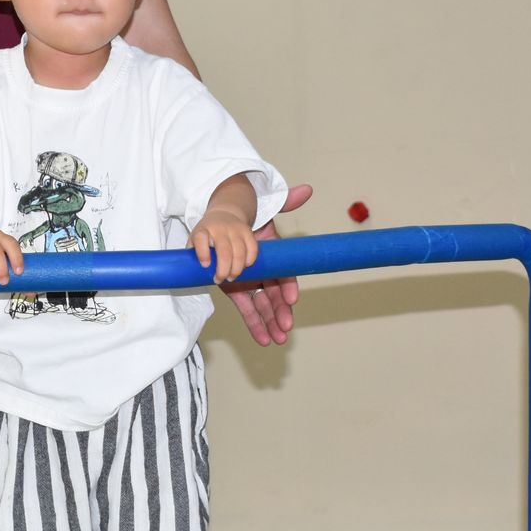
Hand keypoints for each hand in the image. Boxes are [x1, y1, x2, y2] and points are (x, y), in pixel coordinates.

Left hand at [191, 209, 259, 283]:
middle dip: (223, 270)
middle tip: (220, 279)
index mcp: (203, 230)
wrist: (225, 214)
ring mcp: (235, 230)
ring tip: (231, 277)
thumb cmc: (208, 232)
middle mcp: (219, 229)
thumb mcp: (196, 239)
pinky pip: (253, 249)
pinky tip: (245, 267)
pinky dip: (249, 261)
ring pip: (240, 252)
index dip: (202, 253)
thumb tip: (191, 275)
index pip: (201, 239)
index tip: (205, 265)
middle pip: (224, 252)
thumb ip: (192, 254)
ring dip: (236, 269)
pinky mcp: (248, 232)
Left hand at [221, 183, 312, 346]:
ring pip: (263, 307)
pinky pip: (247, 310)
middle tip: (286, 327)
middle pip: (275, 295)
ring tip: (278, 340)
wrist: (224, 230)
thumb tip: (307, 189)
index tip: (292, 298)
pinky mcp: (237, 292)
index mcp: (274, 258)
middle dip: (281, 312)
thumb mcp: (263, 213)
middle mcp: (264, 273)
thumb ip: (285, 203)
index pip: (285, 274)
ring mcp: (251, 284)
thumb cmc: (249, 223)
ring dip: (271, 324)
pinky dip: (255, 325)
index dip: (288, 286)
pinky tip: (263, 340)